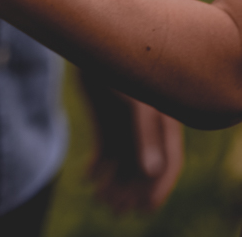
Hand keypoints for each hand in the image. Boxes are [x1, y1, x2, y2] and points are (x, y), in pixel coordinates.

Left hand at [82, 72, 183, 213]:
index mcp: (166, 124)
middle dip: (131, 191)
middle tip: (115, 209)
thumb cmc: (122, 68)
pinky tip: (87, 178)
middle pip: (143, 169)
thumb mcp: (137, 103)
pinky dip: (96, 168)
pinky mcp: (105, 123)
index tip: (145, 207)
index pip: (169, 163)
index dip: (159, 187)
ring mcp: (126, 127)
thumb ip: (146, 136)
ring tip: (100, 199)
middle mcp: (148, 130)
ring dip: (113, 184)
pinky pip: (104, 153)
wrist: (90, 47)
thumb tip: (152, 171)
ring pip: (122, 165)